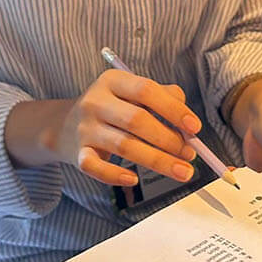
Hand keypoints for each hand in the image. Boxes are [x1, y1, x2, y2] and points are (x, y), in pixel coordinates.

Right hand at [58, 70, 201, 187]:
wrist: (66, 126)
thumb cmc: (114, 108)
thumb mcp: (132, 93)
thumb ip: (164, 98)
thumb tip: (189, 124)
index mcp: (112, 81)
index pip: (146, 90)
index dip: (173, 109)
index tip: (195, 128)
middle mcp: (96, 102)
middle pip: (137, 121)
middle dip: (169, 140)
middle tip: (190, 154)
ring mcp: (85, 129)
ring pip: (124, 146)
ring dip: (157, 161)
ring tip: (182, 171)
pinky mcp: (78, 154)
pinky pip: (95, 168)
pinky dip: (115, 175)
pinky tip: (134, 180)